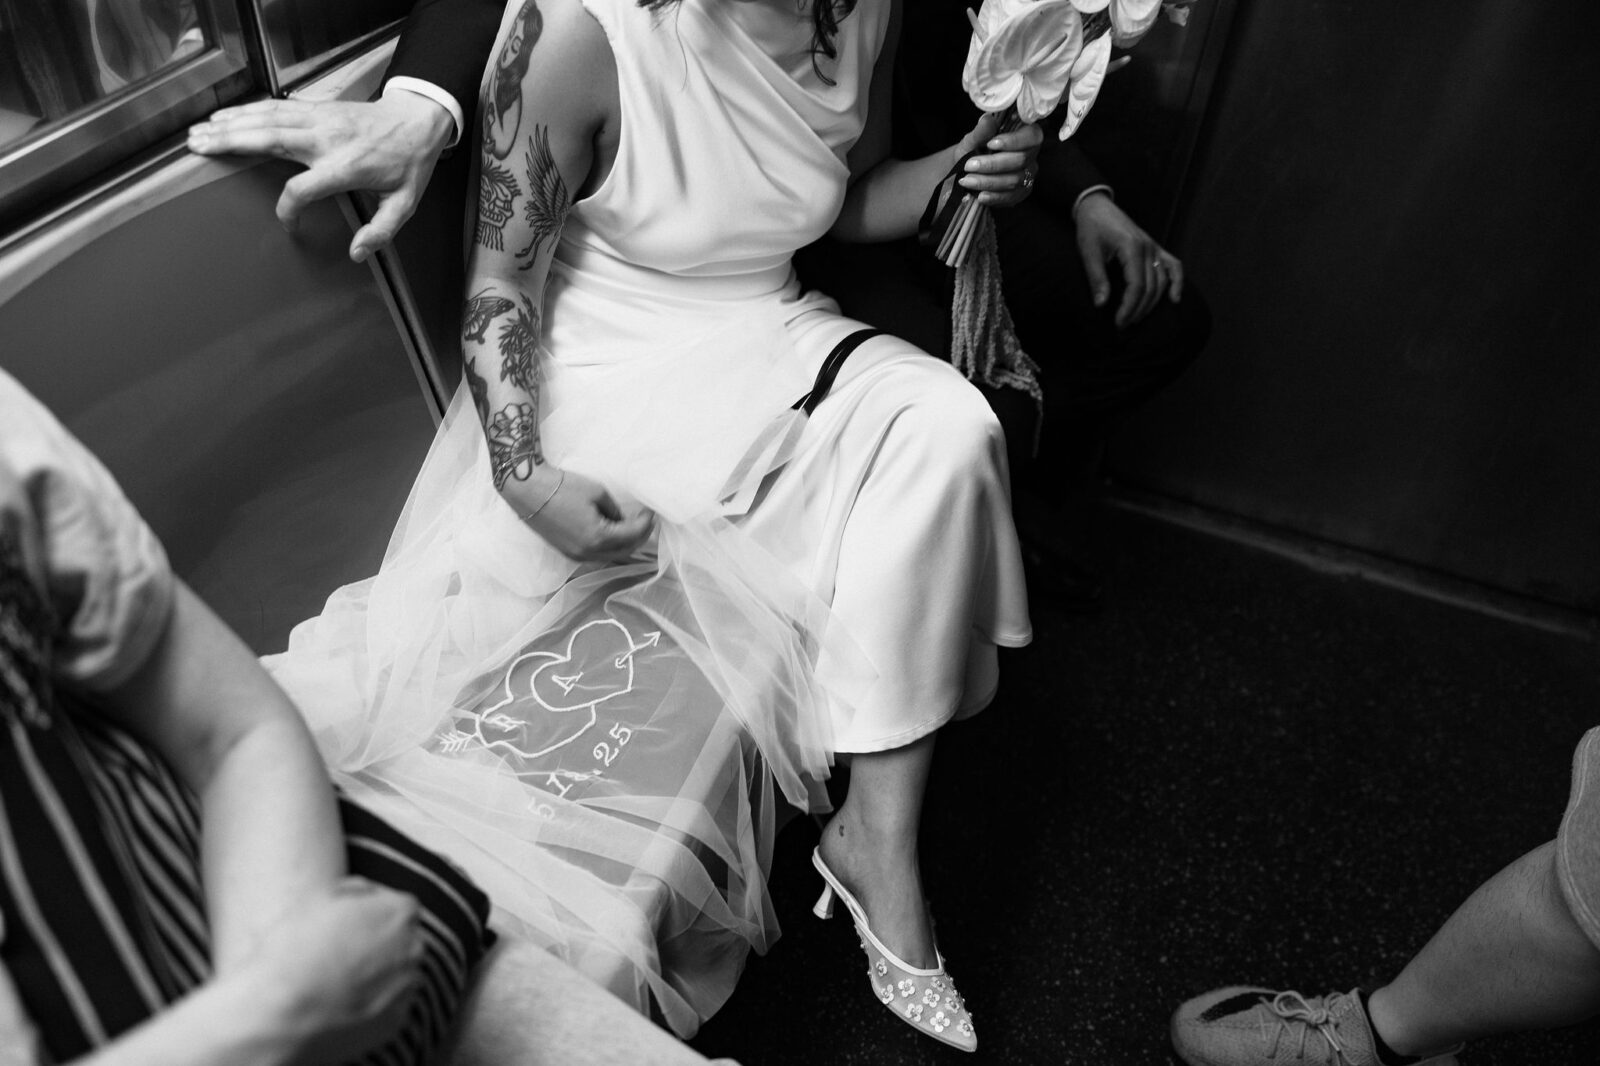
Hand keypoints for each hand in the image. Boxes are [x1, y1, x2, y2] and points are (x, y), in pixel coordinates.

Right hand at [186, 93, 454, 261]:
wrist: (418, 121)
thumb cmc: (408, 165)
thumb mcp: (404, 204)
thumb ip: (381, 231)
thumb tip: (357, 254)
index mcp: (346, 166)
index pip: (303, 188)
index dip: (289, 208)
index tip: (288, 225)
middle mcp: (326, 139)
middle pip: (271, 139)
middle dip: (232, 142)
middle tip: (198, 149)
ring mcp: (319, 119)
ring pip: (267, 118)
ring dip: (230, 124)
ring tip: (198, 132)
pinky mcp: (316, 108)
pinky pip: (276, 107)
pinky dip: (247, 110)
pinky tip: (224, 116)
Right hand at [244, 878, 422, 1060]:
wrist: (279, 1013)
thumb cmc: (293, 950)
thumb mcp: (319, 898)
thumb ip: (355, 891)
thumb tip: (367, 895)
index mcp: (400, 912)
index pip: (396, 904)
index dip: (368, 910)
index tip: (344, 921)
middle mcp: (413, 947)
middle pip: (401, 938)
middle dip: (377, 940)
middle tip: (338, 951)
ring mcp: (407, 987)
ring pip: (397, 972)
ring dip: (377, 972)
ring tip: (335, 979)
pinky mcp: (395, 1021)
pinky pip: (389, 1006)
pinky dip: (372, 1003)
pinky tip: (341, 1003)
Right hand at [518, 468, 654, 562]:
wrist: (529, 490)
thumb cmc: (563, 487)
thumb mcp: (598, 493)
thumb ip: (615, 511)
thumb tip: (623, 522)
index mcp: (598, 537)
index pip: (633, 534)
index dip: (646, 523)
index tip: (651, 512)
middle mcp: (588, 553)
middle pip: (625, 551)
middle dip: (640, 537)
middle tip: (647, 522)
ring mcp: (576, 556)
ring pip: (611, 556)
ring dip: (625, 544)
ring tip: (634, 528)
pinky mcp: (568, 553)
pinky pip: (596, 555)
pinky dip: (609, 546)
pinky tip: (614, 534)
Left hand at [954, 113, 1043, 207]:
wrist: (968, 172)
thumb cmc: (974, 150)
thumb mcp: (973, 140)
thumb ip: (981, 131)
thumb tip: (987, 119)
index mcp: (1025, 134)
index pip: (1032, 135)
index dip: (1014, 140)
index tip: (991, 144)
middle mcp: (1031, 154)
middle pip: (1021, 160)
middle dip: (993, 164)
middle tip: (969, 165)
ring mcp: (1029, 175)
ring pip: (1015, 180)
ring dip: (988, 181)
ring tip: (967, 181)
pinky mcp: (1022, 192)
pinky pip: (1011, 197)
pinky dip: (994, 197)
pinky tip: (980, 195)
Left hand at [1073, 191, 1184, 327]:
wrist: (1096, 207)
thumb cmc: (1090, 228)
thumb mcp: (1088, 252)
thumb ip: (1096, 278)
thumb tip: (1101, 305)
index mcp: (1132, 247)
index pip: (1137, 286)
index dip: (1129, 307)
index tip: (1118, 323)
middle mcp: (1148, 247)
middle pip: (1151, 287)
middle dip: (1138, 310)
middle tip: (1123, 325)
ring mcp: (1154, 246)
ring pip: (1161, 281)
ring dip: (1151, 303)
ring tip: (1136, 318)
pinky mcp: (1154, 247)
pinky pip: (1173, 265)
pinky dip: (1176, 282)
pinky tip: (1175, 299)